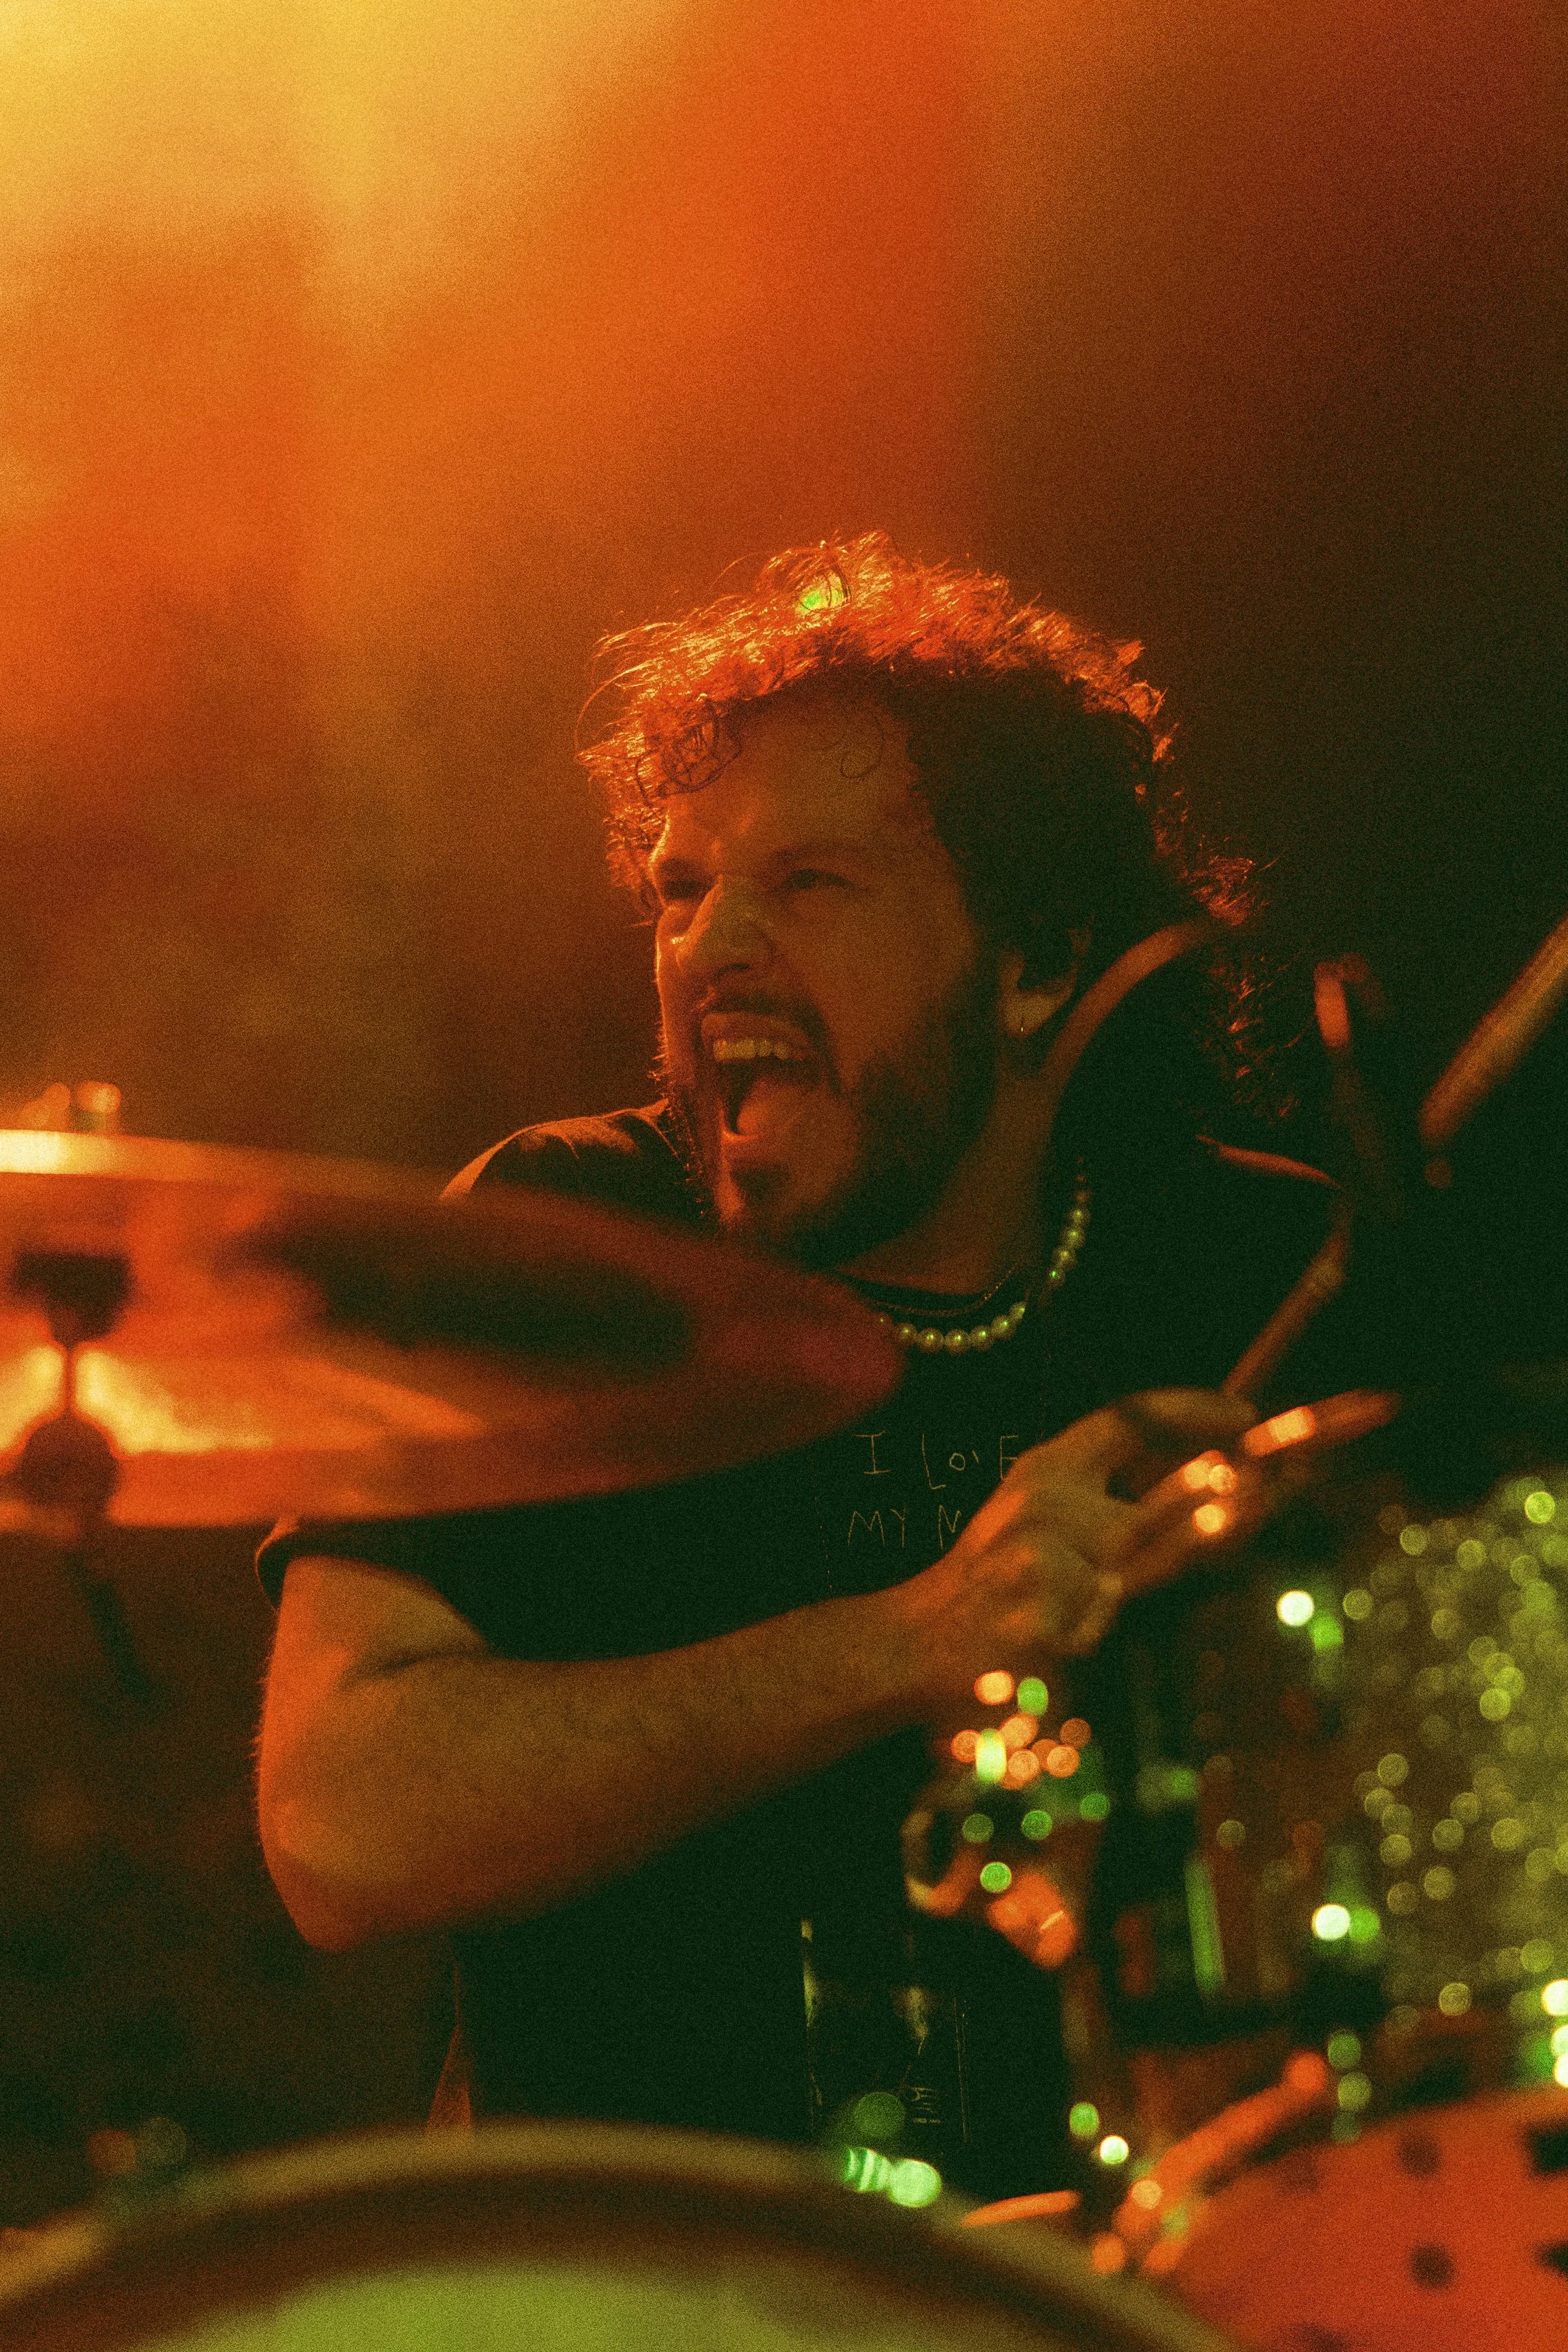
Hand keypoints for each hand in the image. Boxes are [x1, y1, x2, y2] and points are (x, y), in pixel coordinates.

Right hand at [906, 1386, 1396, 1703]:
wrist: (908, 1648)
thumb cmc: (986, 1584)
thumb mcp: (1030, 1514)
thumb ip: (1105, 1492)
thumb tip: (1215, 1478)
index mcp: (1044, 1468)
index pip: (1128, 1416)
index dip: (1195, 1409)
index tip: (1249, 1411)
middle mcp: (1050, 1503)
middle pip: (1178, 1486)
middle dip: (1254, 1480)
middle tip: (1309, 1466)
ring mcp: (1052, 1565)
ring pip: (1155, 1567)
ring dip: (1184, 1558)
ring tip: (1200, 1537)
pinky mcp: (1054, 1626)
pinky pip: (1115, 1628)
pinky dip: (1106, 1636)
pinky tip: (1060, 1646)